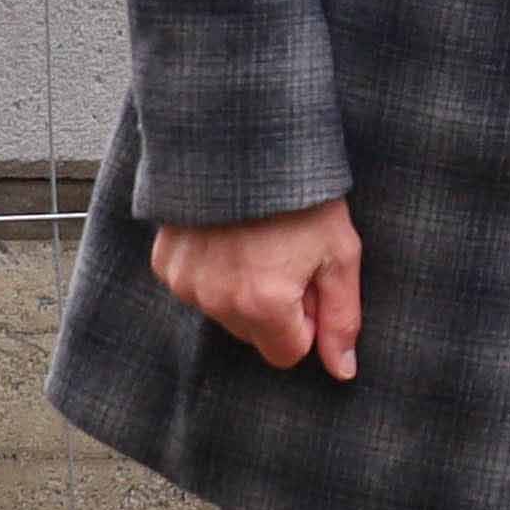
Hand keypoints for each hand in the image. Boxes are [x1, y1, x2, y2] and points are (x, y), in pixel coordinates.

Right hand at [153, 198, 363, 377]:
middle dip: (273, 307)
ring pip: (223, 312)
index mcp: (263, 305)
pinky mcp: (166, 262)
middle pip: (254, 335)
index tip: (308, 281)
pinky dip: (212, 269)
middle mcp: (217, 301)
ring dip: (241, 289)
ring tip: (257, 240)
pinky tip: (227, 235)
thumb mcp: (339, 255)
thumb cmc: (302, 196)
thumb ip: (342, 319)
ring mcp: (185, 281)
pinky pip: (195, 287)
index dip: (306, 322)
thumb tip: (343, 370)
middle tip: (285, 255)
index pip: (288, 354)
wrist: (246, 139)